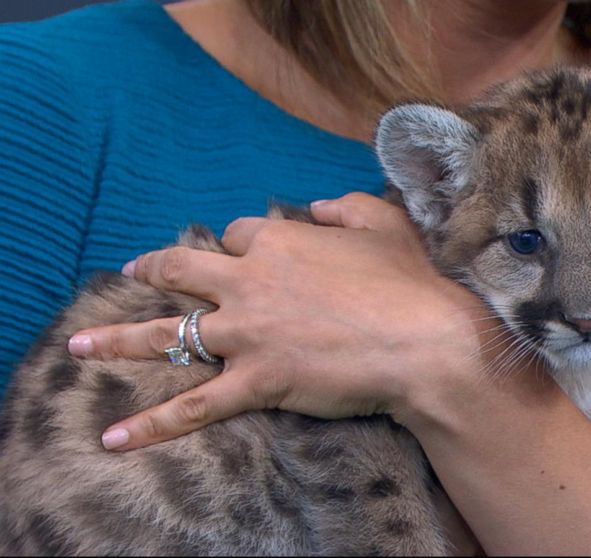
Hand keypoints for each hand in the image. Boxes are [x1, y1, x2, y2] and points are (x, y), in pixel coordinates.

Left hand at [69, 193, 494, 450]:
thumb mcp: (383, 222)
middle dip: (155, 269)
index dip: (244, 245)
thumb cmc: (410, 282)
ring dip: (118, 340)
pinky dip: (152, 425)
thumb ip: (344, 205)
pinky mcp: (255, 381)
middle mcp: (249, 282)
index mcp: (279, 241)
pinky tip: (112, 440)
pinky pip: (194, 406)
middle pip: (183, 270)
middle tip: (135, 270)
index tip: (251, 255)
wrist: (425, 343)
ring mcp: (246, 334)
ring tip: (79, 345)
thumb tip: (317, 206)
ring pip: (167, 336)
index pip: (241, 234)